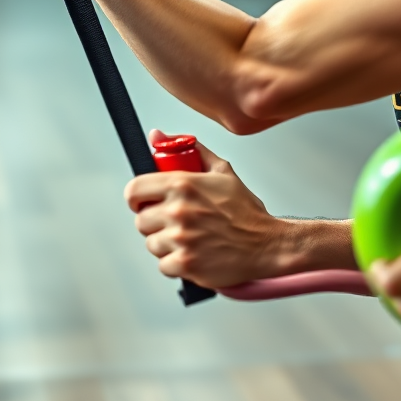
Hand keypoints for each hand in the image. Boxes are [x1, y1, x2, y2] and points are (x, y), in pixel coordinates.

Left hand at [124, 138, 288, 288]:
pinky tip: (193, 254)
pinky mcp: (186, 264)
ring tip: (188, 239)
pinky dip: (176, 264)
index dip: (136, 198)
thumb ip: (189, 150)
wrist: (266, 244)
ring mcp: (181, 239)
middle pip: (141, 220)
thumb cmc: (245, 211)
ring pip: (151, 244)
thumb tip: (157, 135)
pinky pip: (164, 265)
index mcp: (182, 184)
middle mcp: (178, 210)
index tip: (142, 202)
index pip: (134, 190)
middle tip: (174, 223)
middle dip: (155, 223)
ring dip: (165, 244)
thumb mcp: (221, 171)